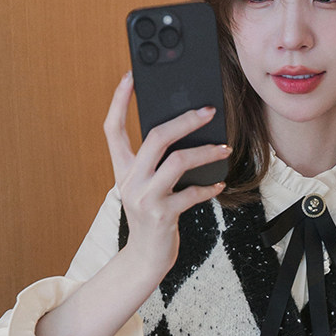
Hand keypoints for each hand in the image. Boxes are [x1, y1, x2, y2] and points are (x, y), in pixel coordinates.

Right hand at [103, 71, 231, 283]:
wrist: (144, 259)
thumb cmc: (150, 219)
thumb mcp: (144, 188)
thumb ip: (155, 165)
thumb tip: (187, 136)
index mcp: (122, 169)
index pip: (112, 128)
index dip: (118, 101)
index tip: (130, 76)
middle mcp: (130, 180)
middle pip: (155, 137)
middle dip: (184, 120)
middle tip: (207, 110)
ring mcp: (145, 198)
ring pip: (177, 161)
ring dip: (205, 153)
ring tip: (223, 148)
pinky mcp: (163, 216)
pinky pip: (191, 194)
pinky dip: (209, 188)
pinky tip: (219, 183)